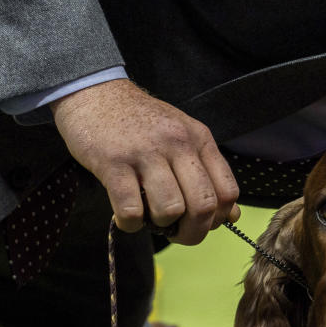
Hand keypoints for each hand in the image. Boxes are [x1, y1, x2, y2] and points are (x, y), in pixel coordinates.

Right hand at [51, 79, 240, 244]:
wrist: (94, 92)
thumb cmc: (139, 122)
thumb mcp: (182, 137)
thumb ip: (207, 173)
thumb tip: (230, 216)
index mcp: (199, 139)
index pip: (227, 192)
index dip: (217, 219)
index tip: (199, 223)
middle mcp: (178, 143)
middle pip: (203, 205)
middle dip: (192, 232)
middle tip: (175, 233)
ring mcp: (145, 152)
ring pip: (170, 209)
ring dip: (160, 226)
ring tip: (148, 217)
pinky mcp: (113, 163)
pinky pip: (131, 210)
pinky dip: (130, 224)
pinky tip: (125, 217)